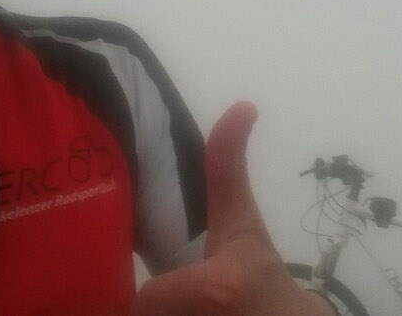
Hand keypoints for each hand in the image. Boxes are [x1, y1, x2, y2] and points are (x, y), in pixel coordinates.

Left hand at [131, 102, 331, 315]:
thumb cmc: (259, 274)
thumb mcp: (243, 223)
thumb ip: (227, 167)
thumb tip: (242, 106)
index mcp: (213, 289)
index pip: (142, 301)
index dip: (152, 296)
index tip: (170, 287)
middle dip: (156, 311)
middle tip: (179, 304)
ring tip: (184, 311)